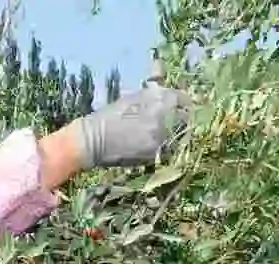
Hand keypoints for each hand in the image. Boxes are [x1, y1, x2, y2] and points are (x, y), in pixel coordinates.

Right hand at [71, 82, 191, 168]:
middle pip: (185, 118)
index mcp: (159, 97)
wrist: (93, 140)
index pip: (183, 99)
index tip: (181, 109)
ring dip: (174, 136)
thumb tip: (167, 97)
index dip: (183, 105)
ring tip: (161, 137)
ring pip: (178, 136)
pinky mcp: (156, 152)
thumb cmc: (108, 117)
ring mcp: (162, 134)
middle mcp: (165, 114)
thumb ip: (152, 97)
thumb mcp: (131, 99)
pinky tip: (152, 148)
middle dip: (181, 121)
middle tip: (174, 125)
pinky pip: (167, 150)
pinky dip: (164, 149)